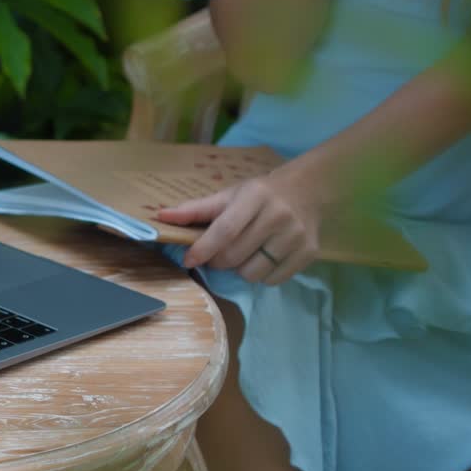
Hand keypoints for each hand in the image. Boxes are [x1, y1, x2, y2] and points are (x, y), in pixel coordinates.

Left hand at [156, 173, 322, 284]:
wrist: (306, 190)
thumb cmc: (259, 195)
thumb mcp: (229, 195)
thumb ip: (196, 209)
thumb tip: (161, 216)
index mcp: (255, 197)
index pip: (225, 230)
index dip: (203, 249)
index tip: (188, 260)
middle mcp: (278, 215)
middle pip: (235, 255)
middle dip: (218, 261)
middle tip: (217, 255)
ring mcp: (296, 236)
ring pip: (253, 273)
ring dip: (240, 270)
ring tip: (245, 254)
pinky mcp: (309, 253)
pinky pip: (273, 280)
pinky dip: (262, 275)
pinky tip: (263, 258)